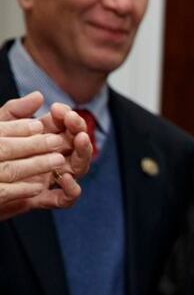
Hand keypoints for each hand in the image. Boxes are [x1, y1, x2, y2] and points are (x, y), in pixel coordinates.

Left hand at [0, 92, 91, 220]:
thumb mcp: (0, 129)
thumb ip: (16, 111)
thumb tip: (39, 96)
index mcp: (43, 140)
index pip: (64, 127)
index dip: (67, 117)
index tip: (59, 110)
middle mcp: (51, 158)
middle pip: (76, 145)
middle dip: (79, 131)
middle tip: (74, 122)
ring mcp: (50, 179)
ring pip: (78, 168)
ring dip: (83, 154)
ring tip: (80, 140)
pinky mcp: (44, 198)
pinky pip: (65, 198)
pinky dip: (71, 189)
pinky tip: (65, 178)